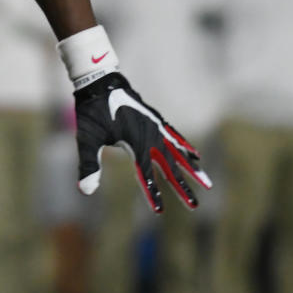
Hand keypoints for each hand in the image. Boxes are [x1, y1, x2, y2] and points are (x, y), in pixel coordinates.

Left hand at [74, 72, 211, 212]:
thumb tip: (85, 191)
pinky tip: (196, 155)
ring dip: (192, 169)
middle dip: (182, 187)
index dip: (152, 193)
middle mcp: (150, 135)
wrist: (100, 80)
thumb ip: (88, 164)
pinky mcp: (154, 118)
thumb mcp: (86, 138)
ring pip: (178, 152)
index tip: (159, 212)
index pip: (146, 173)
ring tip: (207, 183)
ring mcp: (154, 126)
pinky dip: (186, 147)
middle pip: (169, 166)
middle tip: (195, 206)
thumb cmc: (92, 110)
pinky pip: (175, 136)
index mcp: (135, 142)